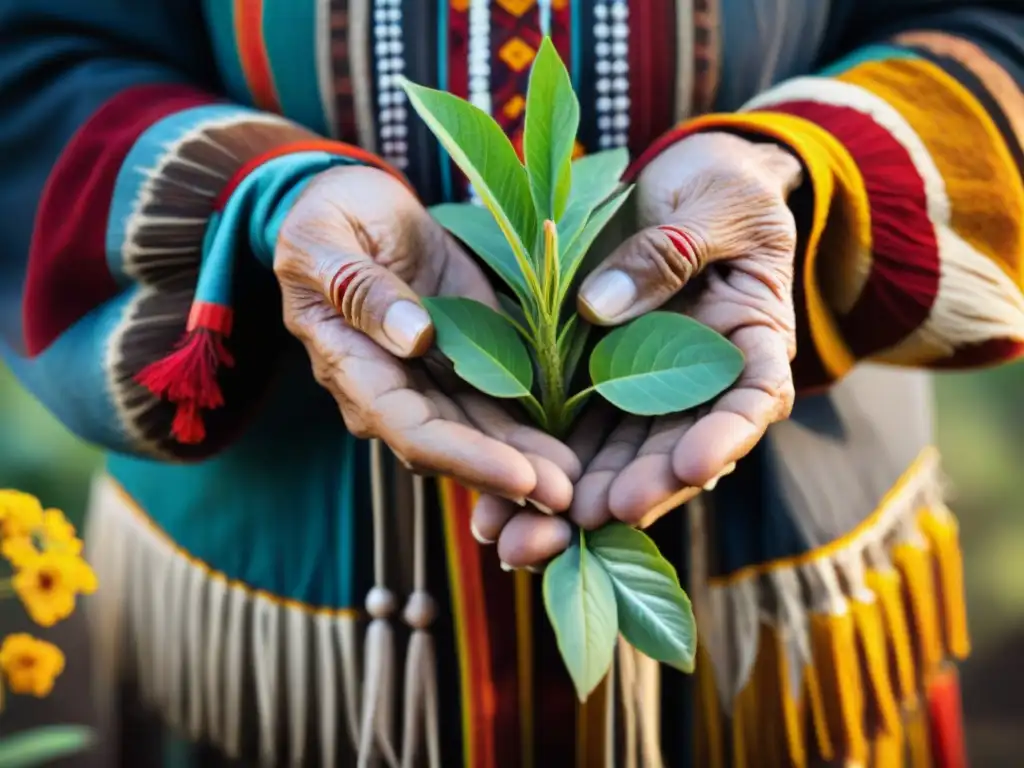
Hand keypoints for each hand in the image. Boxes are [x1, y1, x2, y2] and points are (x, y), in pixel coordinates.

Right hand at [275, 165, 578, 507]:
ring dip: (528, 463)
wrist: (361, 209)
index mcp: (350, 367)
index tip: (520, 474)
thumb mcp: (325, 238)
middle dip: (508, 476)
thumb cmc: (330, 217)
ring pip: (482, 439)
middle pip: (452, 451)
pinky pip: (500, 406)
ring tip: (578, 481)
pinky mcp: (468, 363)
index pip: (410, 430)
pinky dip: (533, 429)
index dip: (465, 457)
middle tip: (566, 496)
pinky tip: (573, 445)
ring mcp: (433, 382)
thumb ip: (361, 290)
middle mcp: (393, 391)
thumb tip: (413, 338)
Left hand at [472, 132, 801, 567]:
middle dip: (638, 488)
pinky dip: (543, 461)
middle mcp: (701, 377)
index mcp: (752, 340)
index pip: (752, 399)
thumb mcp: (713, 203)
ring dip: (581, 495)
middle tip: (593, 517)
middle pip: (677, 446)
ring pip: (620, 452)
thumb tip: (598, 309)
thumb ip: (671, 252)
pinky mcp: (597, 379)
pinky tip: (503, 497)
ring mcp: (647, 383)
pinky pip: (572, 426)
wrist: (684, 180)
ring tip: (534, 531)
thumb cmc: (721, 185)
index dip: (725, 438)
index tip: (692, 467)